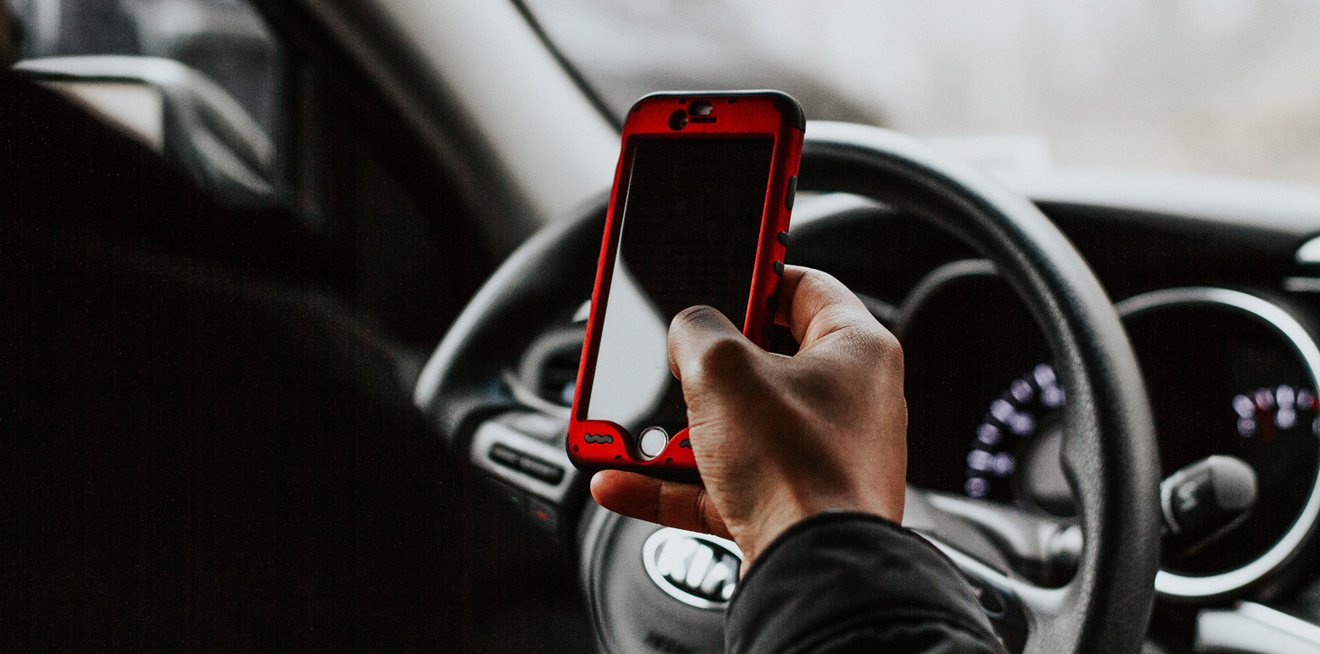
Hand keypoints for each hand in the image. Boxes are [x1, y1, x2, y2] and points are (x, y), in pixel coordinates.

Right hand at [591, 265, 906, 568]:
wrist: (812, 572)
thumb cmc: (801, 472)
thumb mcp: (723, 371)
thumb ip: (694, 331)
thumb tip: (686, 332)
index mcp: (857, 349)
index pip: (803, 284)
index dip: (752, 271)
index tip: (716, 266)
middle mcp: (846, 401)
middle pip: (758, 359)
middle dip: (698, 364)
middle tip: (666, 355)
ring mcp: (817, 456)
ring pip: (732, 426)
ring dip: (673, 428)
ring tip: (631, 423)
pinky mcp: (788, 504)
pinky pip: (718, 481)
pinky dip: (670, 481)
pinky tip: (622, 478)